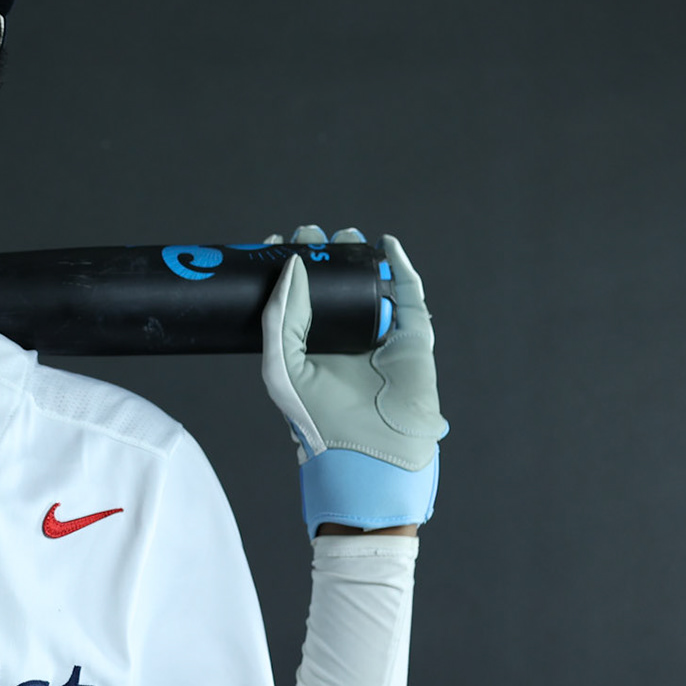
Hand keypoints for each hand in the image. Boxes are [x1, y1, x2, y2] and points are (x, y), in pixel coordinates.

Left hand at [261, 226, 445, 537]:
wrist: (368, 453)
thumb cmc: (318, 417)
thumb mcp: (282, 365)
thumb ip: (280, 317)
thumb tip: (291, 265)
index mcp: (309, 345)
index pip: (298, 297)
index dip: (289, 269)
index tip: (274, 242)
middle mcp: (342, 338)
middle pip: (334, 284)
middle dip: (323, 254)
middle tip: (311, 233)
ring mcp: (379, 336)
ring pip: (370, 284)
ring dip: (358, 255)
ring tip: (343, 236)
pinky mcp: (411, 339)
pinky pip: (409, 295)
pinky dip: (401, 266)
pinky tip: (386, 246)